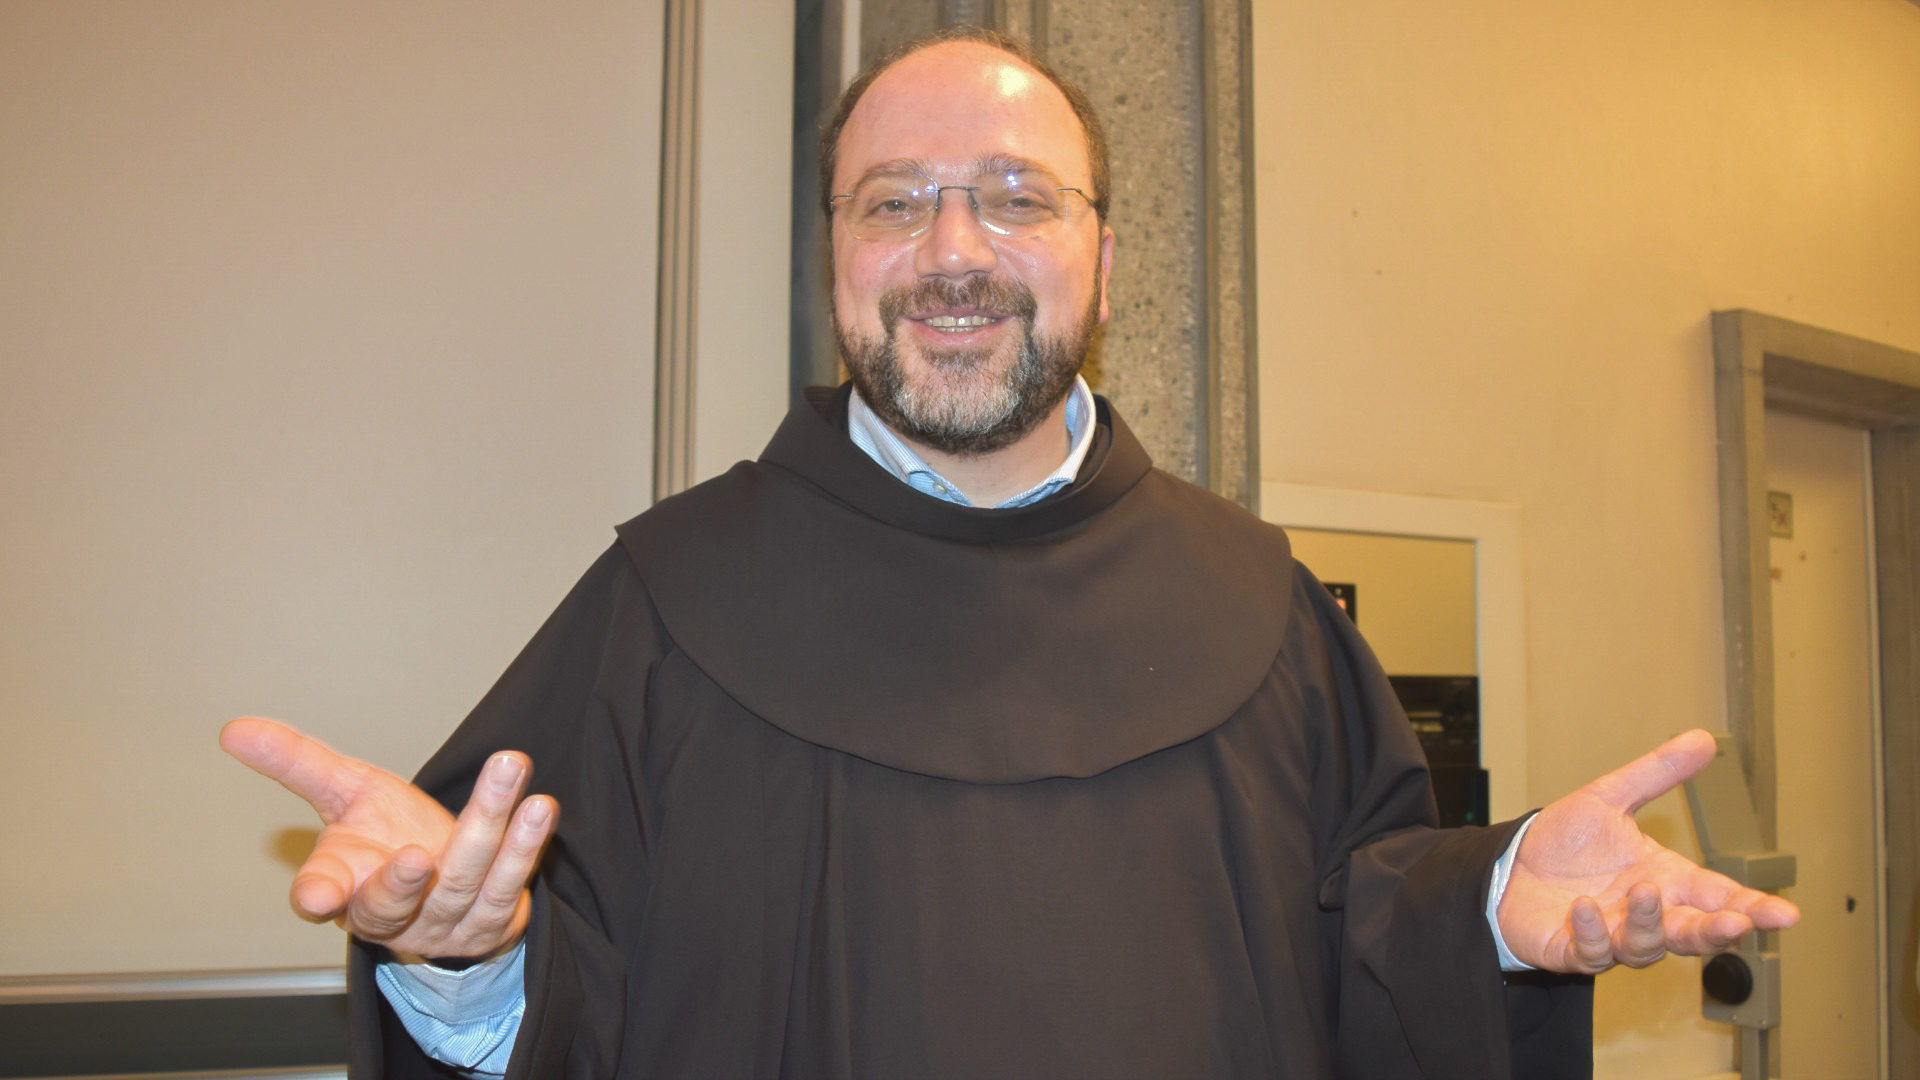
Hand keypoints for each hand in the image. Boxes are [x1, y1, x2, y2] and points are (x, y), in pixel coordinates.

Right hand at [220, 716, 557, 962]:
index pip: (321, 896)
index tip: (317, 894)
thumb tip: (232, 728)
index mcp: (343, 891)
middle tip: (417, 854)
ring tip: (510, 772)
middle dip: (404, 883)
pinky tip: (540, 807)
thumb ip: (298, 765)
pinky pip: (511, 883)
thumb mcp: (343, 796)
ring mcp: (447, 922)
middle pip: (393, 904)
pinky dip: (526, 846)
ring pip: (465, 881)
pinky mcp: (495, 919)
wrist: (445, 883)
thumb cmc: (383, 836)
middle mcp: (393, 915)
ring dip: (490, 828)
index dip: (318, 895)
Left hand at [1496, 728, 1799, 973]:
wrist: (1507, 866)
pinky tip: (1584, 907)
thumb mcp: (1610, 798)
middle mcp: (1645, 914)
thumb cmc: (1564, 841)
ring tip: (1643, 891)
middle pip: (1693, 932)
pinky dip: (1592, 932)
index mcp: (1665, 880)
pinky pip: (1591, 952)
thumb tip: (1704, 738)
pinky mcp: (1574, 951)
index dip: (1752, 908)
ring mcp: (1612, 936)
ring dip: (1648, 923)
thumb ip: (1657, 774)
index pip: (1718, 897)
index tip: (1785, 915)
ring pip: (1646, 946)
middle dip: (1717, 930)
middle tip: (1736, 922)